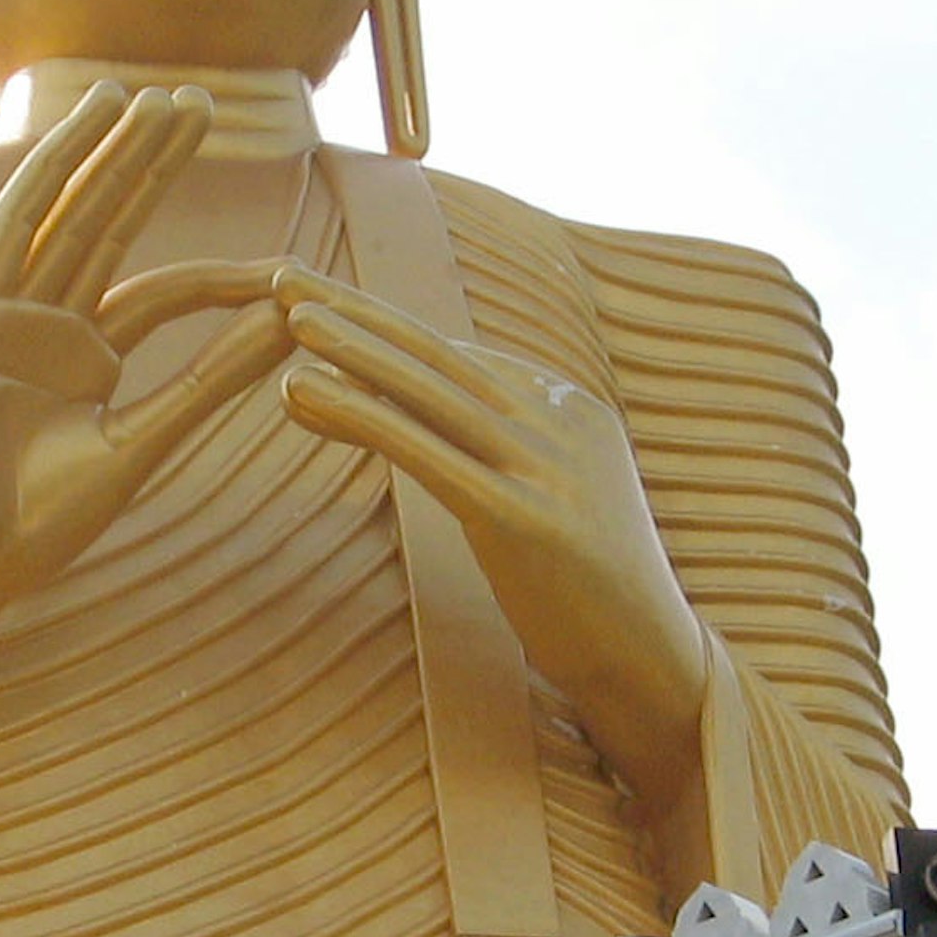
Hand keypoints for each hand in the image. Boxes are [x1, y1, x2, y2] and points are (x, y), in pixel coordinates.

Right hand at [0, 81, 294, 607]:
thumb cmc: (38, 522)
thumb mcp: (141, 444)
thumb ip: (207, 383)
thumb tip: (284, 325)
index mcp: (84, 359)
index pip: (163, 292)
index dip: (222, 277)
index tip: (284, 272)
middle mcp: (44, 322)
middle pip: (112, 224)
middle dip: (154, 163)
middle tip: (202, 102)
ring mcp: (3, 309)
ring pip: (71, 211)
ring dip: (112, 150)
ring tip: (159, 96)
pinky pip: (17, 223)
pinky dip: (53, 169)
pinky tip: (90, 124)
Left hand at [276, 266, 710, 847]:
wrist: (654, 663)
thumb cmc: (590, 596)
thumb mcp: (552, 503)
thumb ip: (507, 456)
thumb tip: (437, 429)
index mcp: (567, 409)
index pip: (458, 357)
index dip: (383, 326)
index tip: (318, 299)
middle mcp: (558, 421)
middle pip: (436, 354)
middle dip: (356, 311)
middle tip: (282, 274)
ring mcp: (545, 465)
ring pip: (428, 389)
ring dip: (350, 346)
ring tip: (285, 316)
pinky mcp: (523, 517)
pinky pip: (423, 451)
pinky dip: (357, 413)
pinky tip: (300, 390)